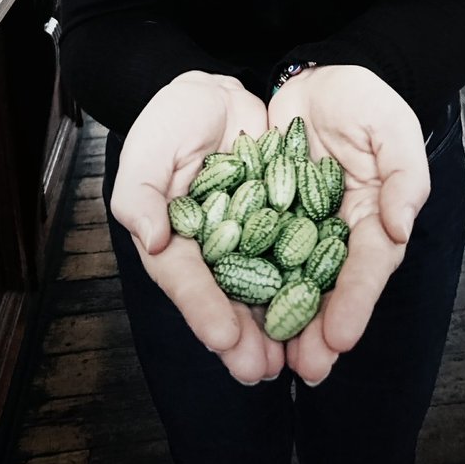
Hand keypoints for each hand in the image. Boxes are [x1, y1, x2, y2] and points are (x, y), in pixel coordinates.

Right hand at [110, 71, 283, 384]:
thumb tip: (150, 241)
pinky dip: (305, 281)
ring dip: (277, 322)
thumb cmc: (168, 122)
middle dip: (243, 336)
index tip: (222, 338)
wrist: (212, 94)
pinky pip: (293, 253)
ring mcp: (245, 237)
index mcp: (171, 241)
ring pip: (262, 286)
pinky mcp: (279, 219)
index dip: (202, 308)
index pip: (184, 278)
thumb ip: (140, 195)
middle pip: (225, 297)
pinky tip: (324, 308)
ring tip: (296, 358)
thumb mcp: (146, 152)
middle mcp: (209, 249)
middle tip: (261, 369)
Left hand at [268, 64, 430, 384]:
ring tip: (269, 359)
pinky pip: (257, 251)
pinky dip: (248, 282)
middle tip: (306, 367)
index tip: (341, 338)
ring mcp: (303, 225)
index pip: (370, 266)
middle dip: (319, 330)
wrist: (318, 75)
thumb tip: (399, 226)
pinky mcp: (268, 214)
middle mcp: (340, 230)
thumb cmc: (364, 99)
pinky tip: (233, 311)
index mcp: (376, 215)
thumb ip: (404, 175)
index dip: (356, 302)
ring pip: (293, 280)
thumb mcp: (392, 127)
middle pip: (331, 287)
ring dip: (284, 320)